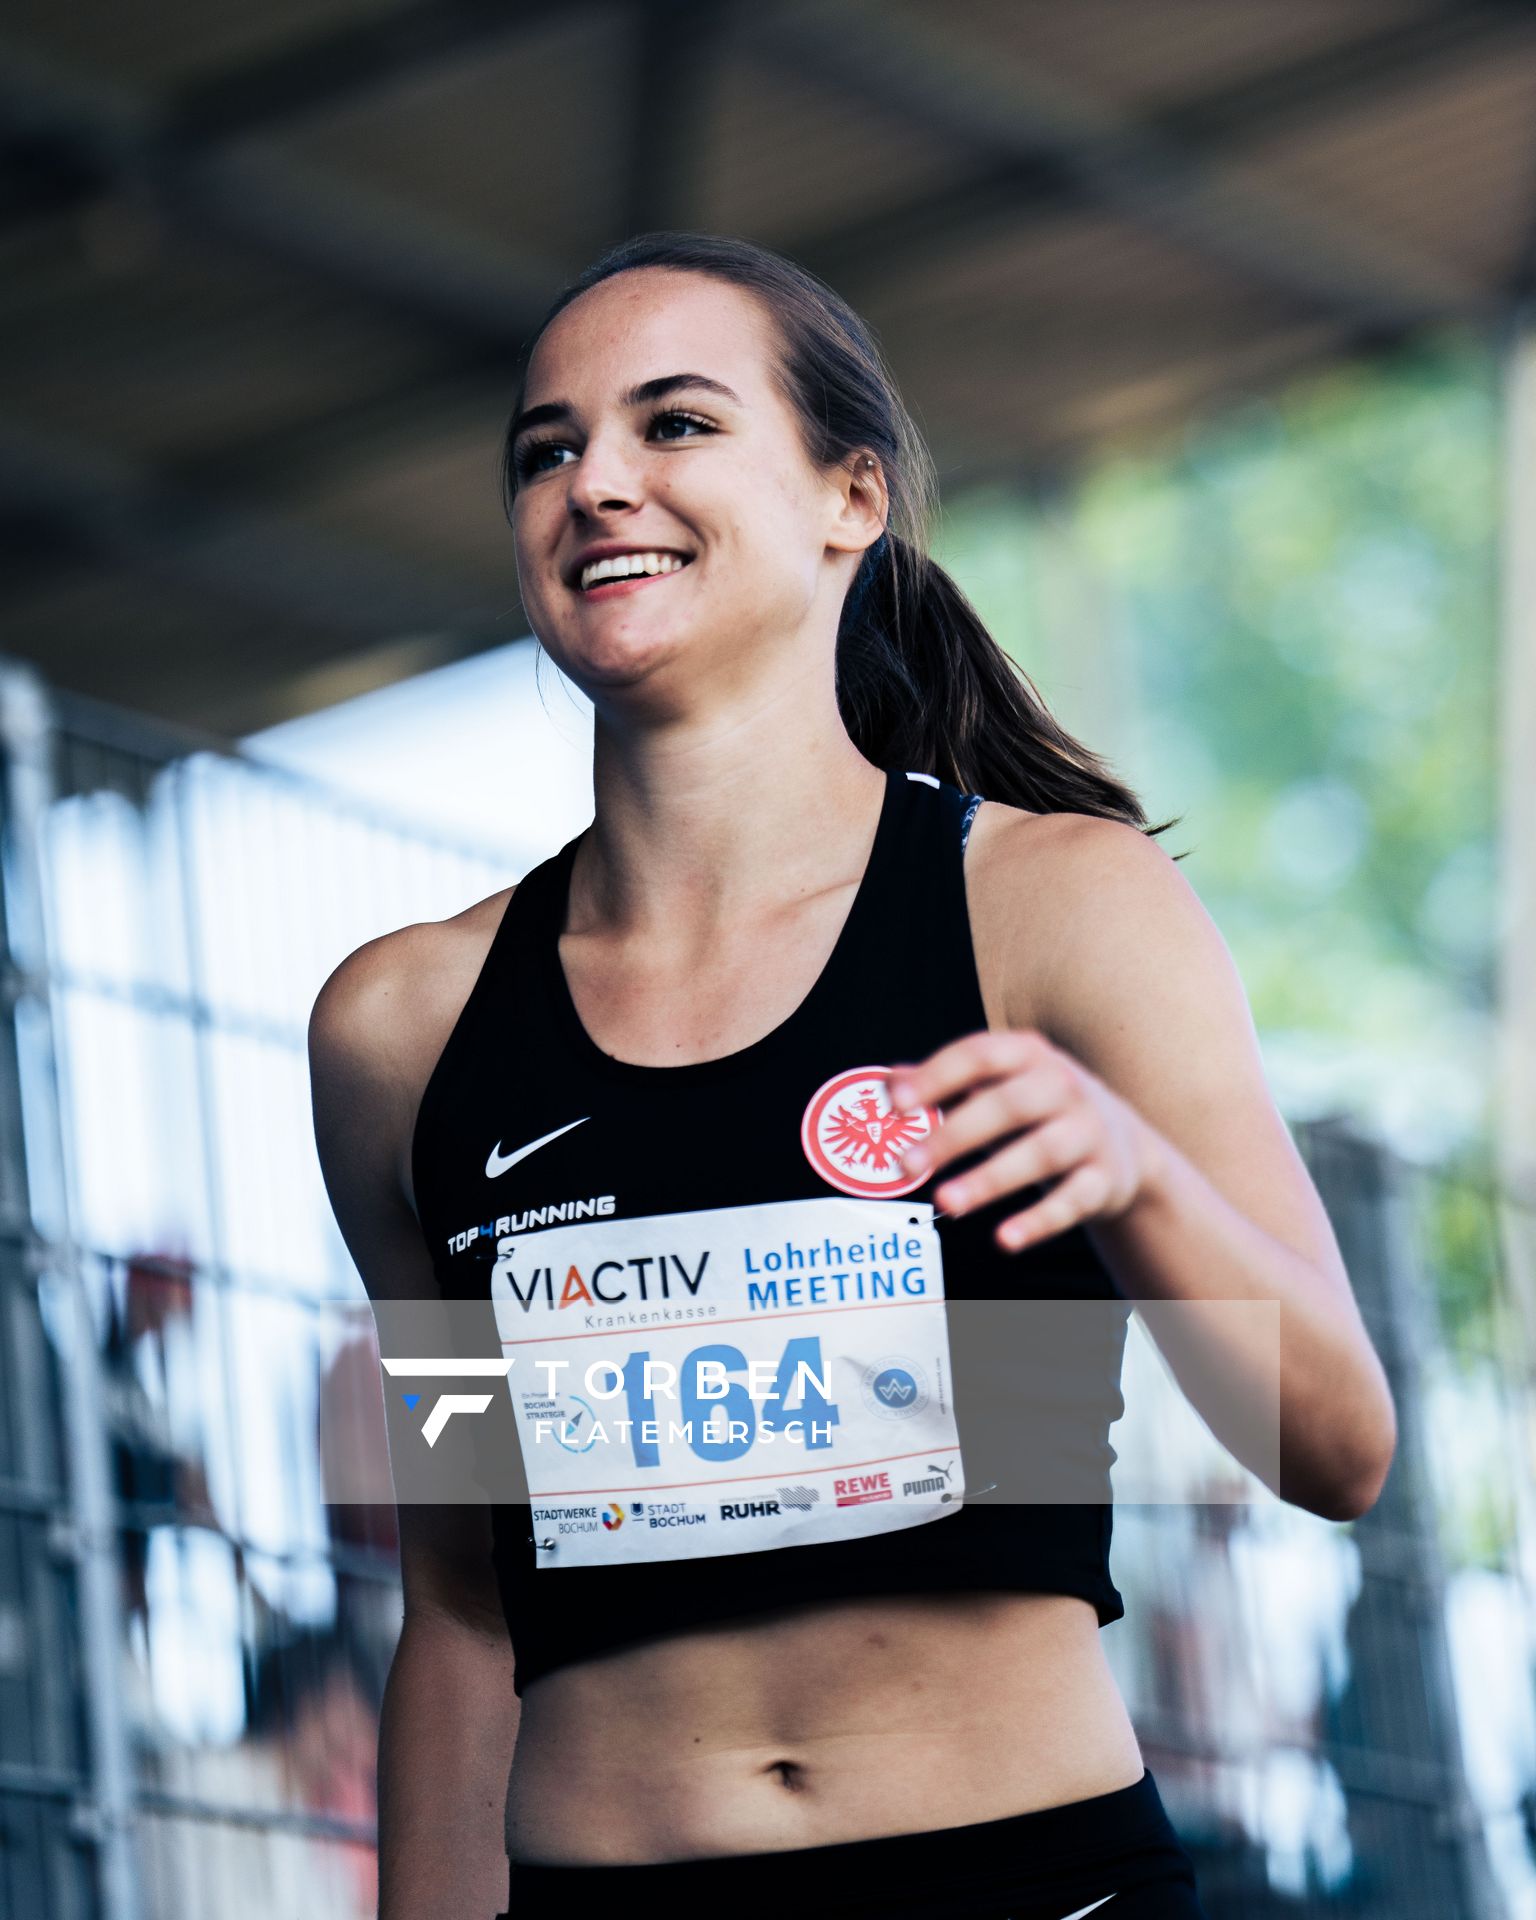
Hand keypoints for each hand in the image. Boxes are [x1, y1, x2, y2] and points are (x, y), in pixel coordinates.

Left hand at [888, 1030, 1164, 1251]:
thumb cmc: (1037, 1109)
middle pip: (1007, 1106)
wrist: (1125, 1145)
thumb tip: (887, 1081)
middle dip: (954, 1135)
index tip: (896, 1102)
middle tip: (906, 1163)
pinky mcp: (1104, 1179)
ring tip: (946, 1202)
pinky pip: (1072, 1201)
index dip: (936, 1076)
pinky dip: (1038, 1221)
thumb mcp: (999, 1083)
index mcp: (1028, 1053)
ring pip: (1040, 1154)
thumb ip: (944, 1083)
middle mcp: (1063, 1085)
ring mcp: (1088, 1132)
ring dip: (989, 1180)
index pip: (979, 1055)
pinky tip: (1004, 1239)